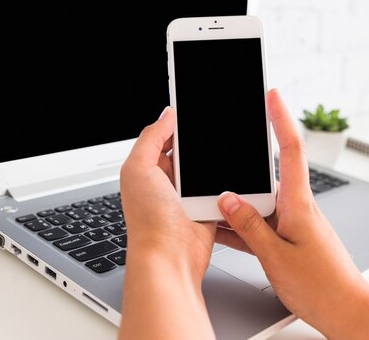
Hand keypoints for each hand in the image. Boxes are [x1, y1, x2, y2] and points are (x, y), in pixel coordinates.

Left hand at [120, 106, 215, 284]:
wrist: (171, 257)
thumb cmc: (149, 220)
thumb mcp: (138, 168)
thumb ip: (150, 137)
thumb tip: (166, 115)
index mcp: (147, 169)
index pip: (164, 137)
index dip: (177, 124)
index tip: (192, 110)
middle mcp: (166, 181)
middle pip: (188, 150)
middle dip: (199, 141)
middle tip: (213, 126)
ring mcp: (187, 195)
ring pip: (205, 167)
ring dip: (213, 161)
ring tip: (225, 146)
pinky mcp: (207, 207)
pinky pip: (219, 186)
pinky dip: (224, 179)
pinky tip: (230, 170)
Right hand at [215, 88, 368, 336]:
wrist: (349, 313)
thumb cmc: (323, 288)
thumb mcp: (276, 256)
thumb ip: (250, 226)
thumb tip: (228, 200)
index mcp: (299, 204)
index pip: (291, 149)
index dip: (281, 118)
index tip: (271, 95)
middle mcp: (299, 208)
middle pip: (266, 176)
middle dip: (242, 169)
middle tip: (220, 165)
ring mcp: (295, 224)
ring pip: (260, 203)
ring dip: (239, 204)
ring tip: (214, 210)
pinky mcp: (291, 238)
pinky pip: (263, 224)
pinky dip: (244, 226)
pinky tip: (225, 231)